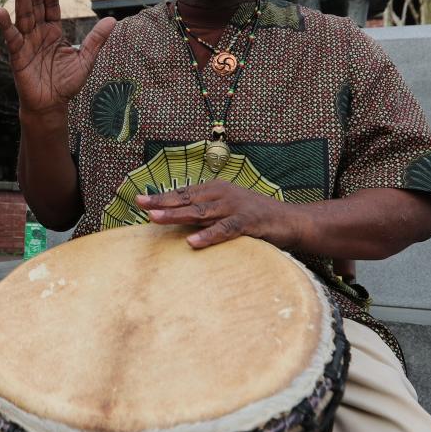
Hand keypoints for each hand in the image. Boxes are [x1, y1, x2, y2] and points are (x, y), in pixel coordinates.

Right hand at [0, 0, 114, 116]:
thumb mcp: (86, 60)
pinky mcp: (17, 56)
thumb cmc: (66, 84)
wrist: (51, 106)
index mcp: (53, 31)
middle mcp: (38, 33)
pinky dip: (6, 25)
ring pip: (23, 15)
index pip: (50, 4)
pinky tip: (2, 11)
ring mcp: (26, 43)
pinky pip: (11, 38)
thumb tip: (113, 20)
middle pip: (34, 4)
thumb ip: (96, 40)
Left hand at [135, 181, 305, 249]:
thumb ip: (207, 213)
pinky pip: (225, 230)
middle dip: (162, 202)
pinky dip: (208, 235)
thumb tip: (179, 221)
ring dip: (176, 215)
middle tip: (140, 204)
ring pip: (200, 212)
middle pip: (187, 199)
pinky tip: (192, 241)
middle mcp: (223, 195)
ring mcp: (235, 207)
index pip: (184, 193)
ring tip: (155, 218)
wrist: (291, 220)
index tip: (139, 199)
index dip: (162, 196)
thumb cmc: (256, 217)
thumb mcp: (228, 210)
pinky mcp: (249, 222)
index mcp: (216, 190)